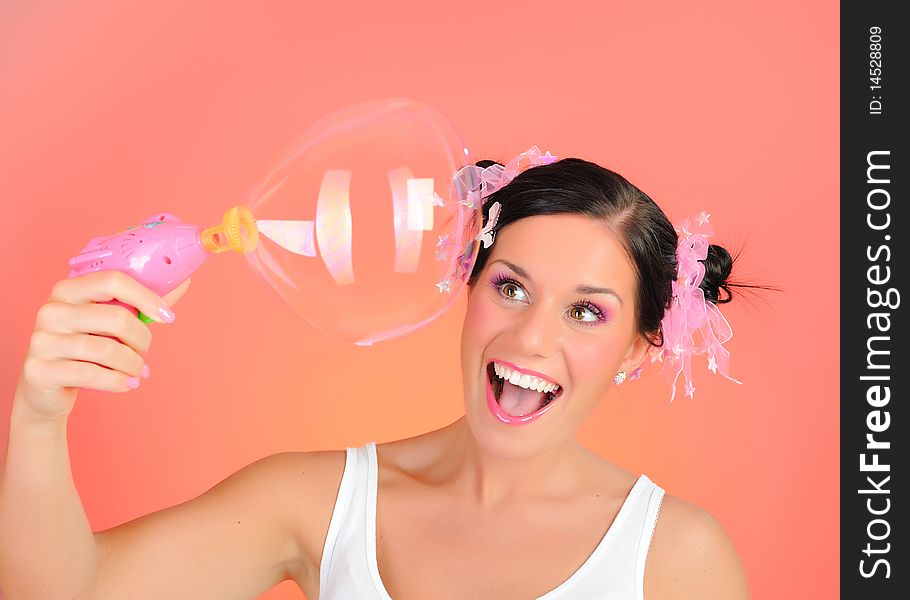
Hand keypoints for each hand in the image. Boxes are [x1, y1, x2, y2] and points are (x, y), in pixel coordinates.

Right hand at [15, 271, 191, 422]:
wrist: (46, 387)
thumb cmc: (86, 347)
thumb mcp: (107, 323)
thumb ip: (139, 304)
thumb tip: (181, 282)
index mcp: (68, 290)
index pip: (113, 281)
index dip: (146, 297)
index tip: (167, 317)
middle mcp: (51, 311)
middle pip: (116, 318)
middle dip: (142, 339)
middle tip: (145, 351)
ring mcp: (42, 340)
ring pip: (107, 350)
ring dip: (133, 364)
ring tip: (139, 370)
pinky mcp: (39, 370)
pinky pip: (92, 374)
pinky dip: (119, 381)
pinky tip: (128, 383)